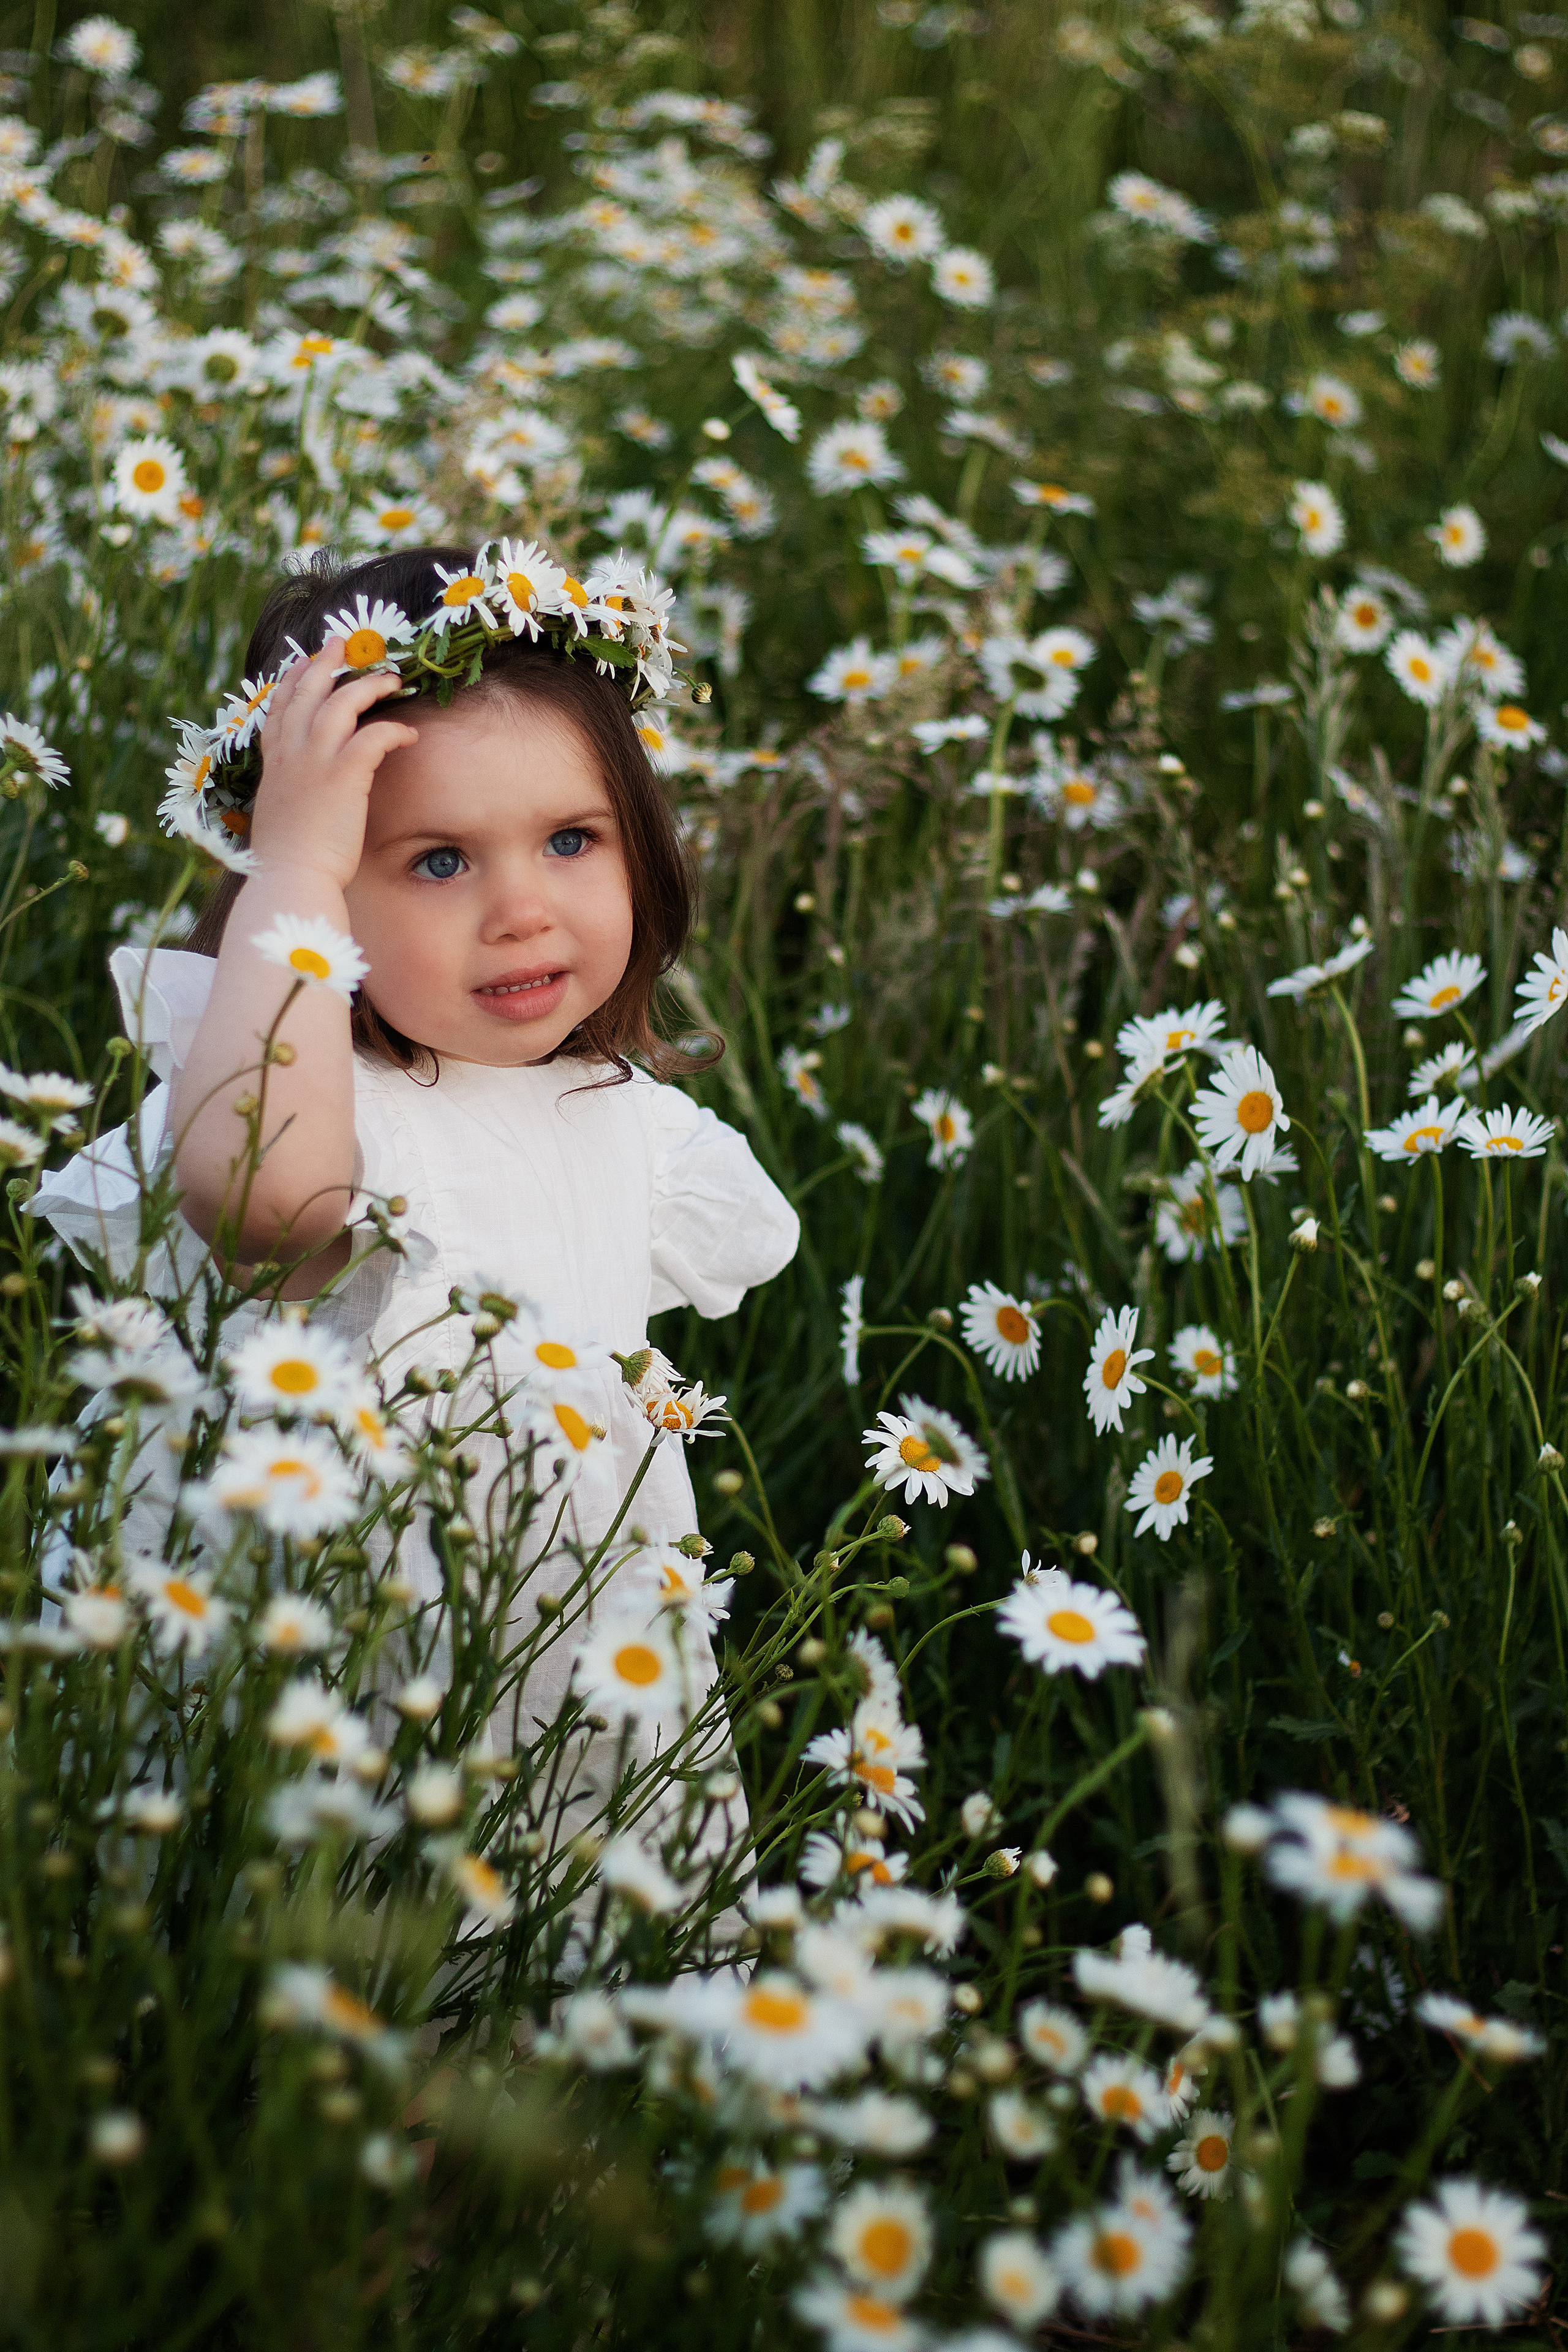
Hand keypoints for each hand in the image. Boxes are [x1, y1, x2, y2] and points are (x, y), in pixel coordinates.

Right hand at [249, 639, 419, 890]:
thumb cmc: (288, 857)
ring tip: (393, 678)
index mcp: (274, 761)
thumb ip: (290, 790)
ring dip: (370, 687)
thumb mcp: (280, 812)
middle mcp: (291, 752)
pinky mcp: (344, 775)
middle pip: (308, 691)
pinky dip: (393, 730)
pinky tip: (409, 734)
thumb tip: (302, 789)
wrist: (290, 876)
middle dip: (327, 663)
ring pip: (342, 703)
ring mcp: (315, 760)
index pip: (280, 707)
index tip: (305, 661)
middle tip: (343, 643)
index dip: (293, 680)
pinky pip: (373, 736)